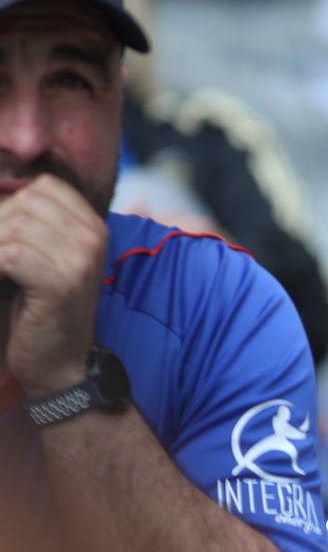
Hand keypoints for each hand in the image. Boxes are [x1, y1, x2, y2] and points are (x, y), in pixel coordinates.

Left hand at [0, 175, 104, 394]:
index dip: (13, 206)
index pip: (45, 188)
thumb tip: (0, 199)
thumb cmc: (45, 309)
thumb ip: (35, 226)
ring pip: (13, 227)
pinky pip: (10, 254)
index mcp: (94, 227)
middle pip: (24, 204)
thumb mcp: (50, 258)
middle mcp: (93, 238)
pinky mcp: (61, 283)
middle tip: (0, 258)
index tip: (6, 238)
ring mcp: (80, 260)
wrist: (61, 362)